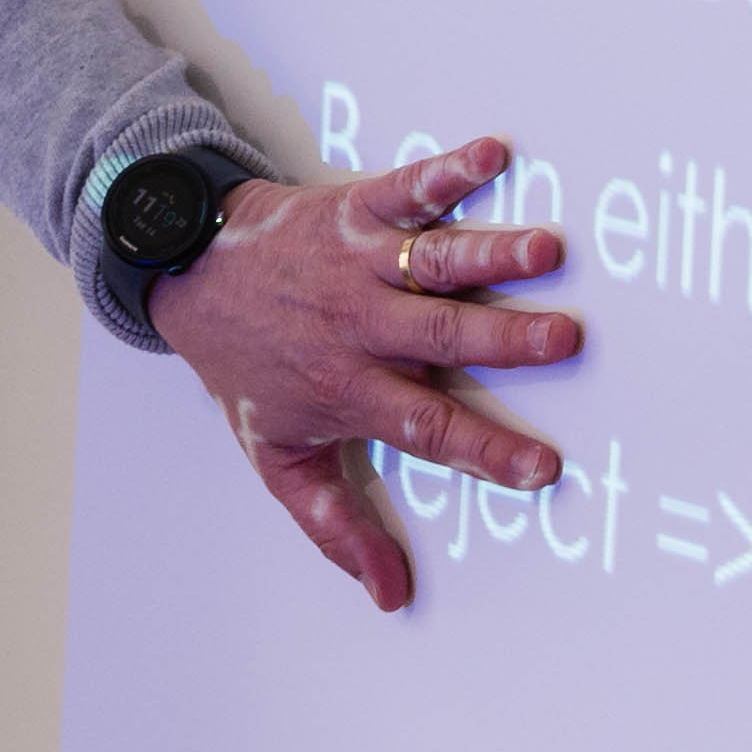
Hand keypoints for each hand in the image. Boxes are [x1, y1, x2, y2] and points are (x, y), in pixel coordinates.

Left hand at [150, 137, 582, 613]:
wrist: (186, 272)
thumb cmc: (244, 366)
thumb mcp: (276, 456)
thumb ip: (334, 525)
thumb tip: (390, 595)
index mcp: (347, 388)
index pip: (424, 429)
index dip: (483, 450)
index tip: (541, 469)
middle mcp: (357, 326)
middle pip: (440, 337)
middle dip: (504, 340)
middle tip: (565, 341)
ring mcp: (357, 264)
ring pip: (432, 262)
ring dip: (490, 255)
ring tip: (547, 250)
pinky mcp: (355, 210)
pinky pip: (407, 188)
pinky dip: (448, 171)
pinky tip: (491, 155)